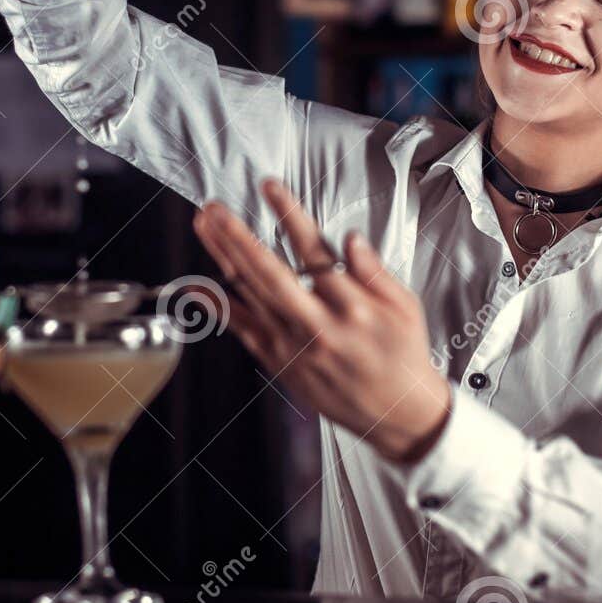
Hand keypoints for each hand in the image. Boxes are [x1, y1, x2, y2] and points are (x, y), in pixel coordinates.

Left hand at [192, 180, 451, 463]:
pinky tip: (196, 285)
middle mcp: (318, 327)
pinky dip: (218, 307)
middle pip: (270, 275)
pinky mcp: (279, 362)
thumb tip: (351, 239)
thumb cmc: (403, 354)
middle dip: (238, 239)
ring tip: (204, 225)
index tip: (269, 187)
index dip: (289, 216)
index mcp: (353, 307)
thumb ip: (375, 272)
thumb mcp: (405, 308)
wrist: (396, 416)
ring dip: (224, 258)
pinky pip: (242, 330)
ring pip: (250, 296)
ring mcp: (294, 347)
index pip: (315, 252)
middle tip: (214, 209)